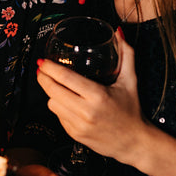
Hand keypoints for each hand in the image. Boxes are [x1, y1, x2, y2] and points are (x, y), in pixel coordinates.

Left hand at [37, 31, 144, 165]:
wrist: (134, 143)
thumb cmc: (132, 110)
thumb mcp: (130, 81)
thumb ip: (126, 55)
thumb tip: (119, 33)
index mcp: (98, 96)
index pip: (65, 78)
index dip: (49, 68)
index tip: (43, 61)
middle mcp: (86, 112)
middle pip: (52, 91)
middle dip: (43, 78)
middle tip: (41, 69)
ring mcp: (78, 125)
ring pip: (52, 104)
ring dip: (50, 93)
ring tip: (54, 84)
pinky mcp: (74, 134)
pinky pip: (57, 116)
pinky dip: (59, 106)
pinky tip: (66, 101)